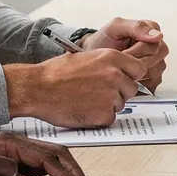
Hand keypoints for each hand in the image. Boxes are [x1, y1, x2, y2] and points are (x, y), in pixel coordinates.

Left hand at [0, 131, 92, 175]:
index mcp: (10, 143)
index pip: (46, 158)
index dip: (64, 174)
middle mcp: (16, 146)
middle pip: (55, 155)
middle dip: (73, 173)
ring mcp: (16, 154)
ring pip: (50, 161)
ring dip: (66, 175)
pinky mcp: (13, 163)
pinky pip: (39, 170)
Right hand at [5, 49, 145, 128]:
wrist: (37, 88)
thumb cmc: (55, 73)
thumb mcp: (86, 56)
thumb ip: (107, 64)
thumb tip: (121, 72)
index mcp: (112, 57)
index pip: (140, 69)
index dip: (131, 77)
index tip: (123, 80)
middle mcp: (115, 75)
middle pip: (132, 89)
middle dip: (120, 93)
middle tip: (99, 93)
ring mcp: (111, 95)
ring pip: (121, 105)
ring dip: (107, 105)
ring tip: (85, 100)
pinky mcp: (104, 114)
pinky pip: (110, 119)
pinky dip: (99, 118)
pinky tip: (83, 110)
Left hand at [82, 17, 168, 89]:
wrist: (94, 54)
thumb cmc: (104, 40)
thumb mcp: (115, 27)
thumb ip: (136, 27)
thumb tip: (158, 35)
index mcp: (152, 29)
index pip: (154, 46)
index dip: (136, 52)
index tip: (122, 54)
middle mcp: (158, 45)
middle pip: (156, 60)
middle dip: (135, 64)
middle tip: (120, 63)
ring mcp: (157, 61)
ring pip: (155, 73)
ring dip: (136, 74)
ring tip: (122, 69)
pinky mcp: (154, 76)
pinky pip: (153, 83)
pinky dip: (139, 83)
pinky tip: (126, 77)